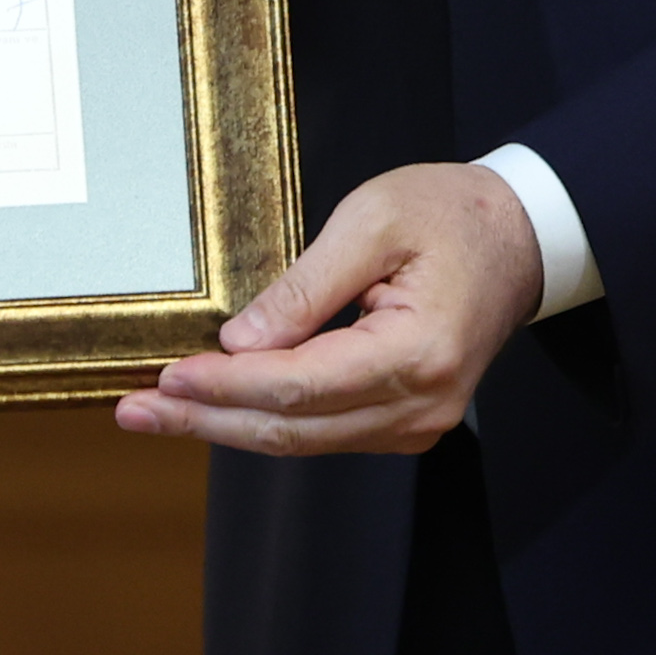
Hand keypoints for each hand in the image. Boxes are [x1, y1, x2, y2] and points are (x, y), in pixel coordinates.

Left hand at [114, 161, 540, 456]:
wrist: (520, 236)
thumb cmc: (451, 215)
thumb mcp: (373, 221)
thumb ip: (305, 286)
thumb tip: (241, 342)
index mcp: (418, 354)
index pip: (300, 386)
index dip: (226, 387)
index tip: (165, 378)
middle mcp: (420, 405)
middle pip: (293, 430)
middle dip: (207, 420)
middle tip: (135, 412)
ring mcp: (416, 422)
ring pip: (304, 440)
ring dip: (227, 426)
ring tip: (158, 411)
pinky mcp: (403, 419)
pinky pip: (324, 430)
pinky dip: (266, 420)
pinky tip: (217, 405)